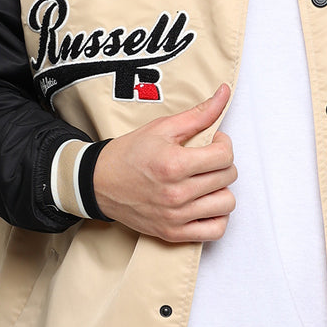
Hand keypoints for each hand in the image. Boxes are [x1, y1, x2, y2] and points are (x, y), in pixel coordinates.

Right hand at [93, 84, 236, 241]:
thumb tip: (224, 93)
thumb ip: (198, 113)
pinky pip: (215, 231)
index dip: (224, 144)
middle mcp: (176, 193)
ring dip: (221, 190)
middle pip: (227, 178)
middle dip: (222, 164)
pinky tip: (206, 203)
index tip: (214, 142)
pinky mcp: (173, 233)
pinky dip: (217, 217)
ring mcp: (176, 216)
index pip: (224, 156)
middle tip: (207, 159)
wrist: (99, 183)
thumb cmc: (130, 154)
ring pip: (226, 204)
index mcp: (174, 164)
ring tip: (207, 182)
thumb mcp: (162, 127)